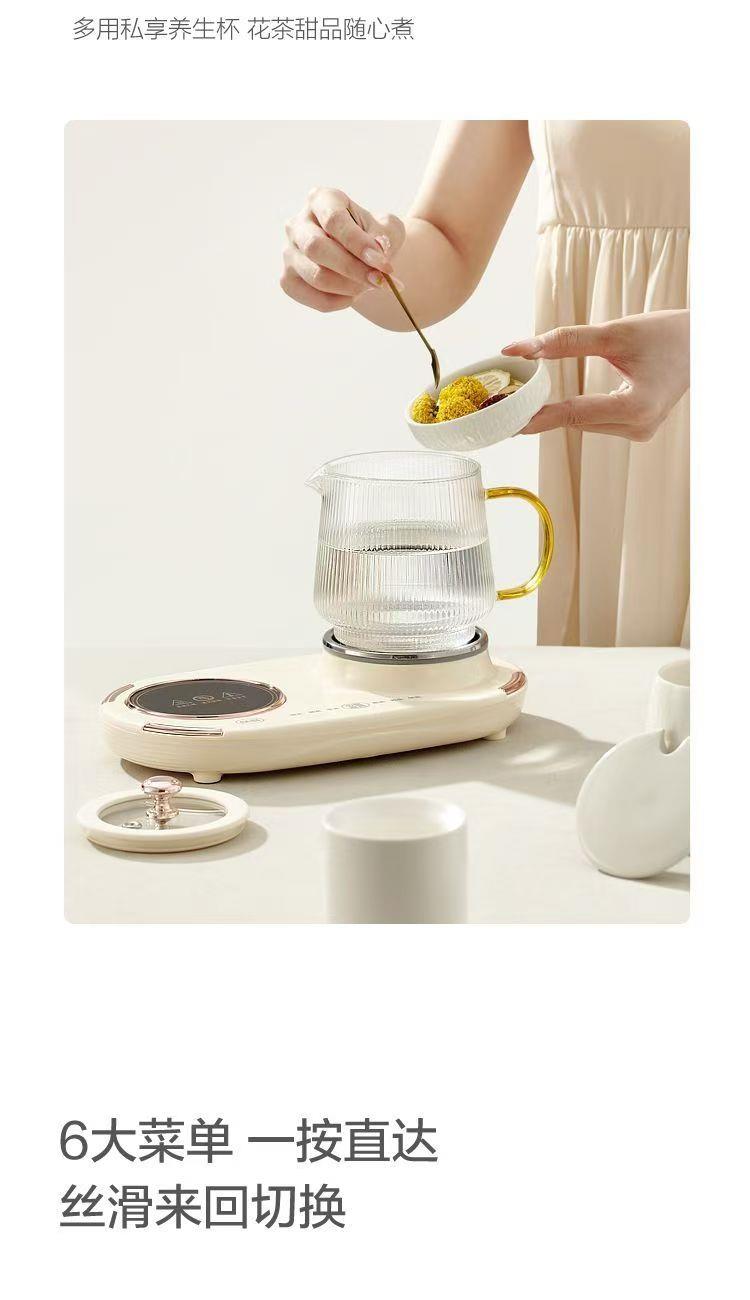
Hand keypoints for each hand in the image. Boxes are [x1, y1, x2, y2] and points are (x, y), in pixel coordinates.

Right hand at [281, 187, 405, 312]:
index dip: (359, 244)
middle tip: (380, 281)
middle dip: (352, 269)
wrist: (363, 258)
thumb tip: (376, 251)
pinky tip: (354, 294)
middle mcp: (298, 223)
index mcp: (321, 199)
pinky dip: (340, 302)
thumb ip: (385, 237)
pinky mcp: (288, 279)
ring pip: (316, 276)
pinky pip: (314, 298)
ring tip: (370, 286)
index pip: (334, 220)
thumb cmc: (375, 237)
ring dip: (350, 287)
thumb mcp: (388, 230)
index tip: (383, 263)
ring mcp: (289, 252)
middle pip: (316, 248)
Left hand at [503, 310, 689, 440]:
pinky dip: (577, 411)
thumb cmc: (664, 334)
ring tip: (526, 402)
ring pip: (585, 423)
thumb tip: (518, 349)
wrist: (701, 343)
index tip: (508, 420)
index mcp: (637, 408)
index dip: (539, 416)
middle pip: (578, 420)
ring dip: (560, 411)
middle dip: (544, 411)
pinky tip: (555, 405)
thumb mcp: (614, 333)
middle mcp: (639, 427)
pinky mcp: (638, 428)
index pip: (575, 413)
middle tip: (506, 405)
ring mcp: (640, 431)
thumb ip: (565, 341)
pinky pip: (597, 421)